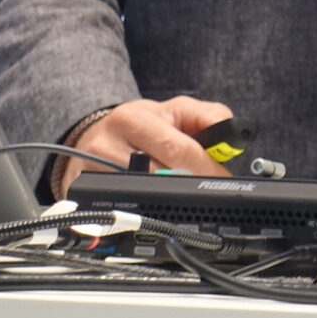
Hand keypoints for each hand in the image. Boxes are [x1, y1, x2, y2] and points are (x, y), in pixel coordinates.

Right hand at [50, 94, 234, 198]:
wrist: (96, 134)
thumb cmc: (142, 124)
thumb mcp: (177, 110)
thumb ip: (209, 117)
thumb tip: (231, 136)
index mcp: (133, 118)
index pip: (178, 150)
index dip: (206, 168)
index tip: (223, 180)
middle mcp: (108, 144)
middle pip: (163, 177)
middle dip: (192, 185)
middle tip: (208, 191)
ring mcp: (94, 173)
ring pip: (146, 197)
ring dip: (172, 199)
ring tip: (183, 192)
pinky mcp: (86, 193)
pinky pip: (127, 208)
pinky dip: (149, 207)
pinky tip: (157, 201)